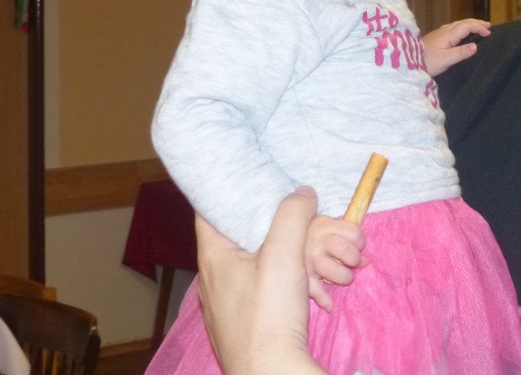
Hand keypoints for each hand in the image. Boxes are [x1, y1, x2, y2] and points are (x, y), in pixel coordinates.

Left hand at [196, 187, 325, 374]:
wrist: (271, 372)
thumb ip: (293, 215)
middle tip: (288, 205)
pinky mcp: (242, 321)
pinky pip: (258, 286)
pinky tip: (300, 278)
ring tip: (300, 239)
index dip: (227, 190)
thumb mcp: (285, 254)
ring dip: (275, 249)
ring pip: (250, 262)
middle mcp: (213, 278)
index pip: (208, 210)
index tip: (252, 175)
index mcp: (213, 256)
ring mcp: (226, 303)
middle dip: (262, 219)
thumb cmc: (268, 313)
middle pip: (234, 235)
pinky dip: (278, 275)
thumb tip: (303, 192)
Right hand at [305, 214, 365, 310]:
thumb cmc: (309, 235)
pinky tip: (330, 304)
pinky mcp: (301, 276)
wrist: (277, 243)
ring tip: (344, 277)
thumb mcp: (326, 228)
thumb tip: (367, 261)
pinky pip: (316, 291)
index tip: (357, 245)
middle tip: (351, 262)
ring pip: (334, 271)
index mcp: (324, 225)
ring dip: (344, 277)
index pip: (353, 232)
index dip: (359, 241)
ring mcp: (308, 259)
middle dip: (354, 259)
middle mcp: (316, 241)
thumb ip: (345, 238)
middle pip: (346, 250)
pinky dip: (325, 300)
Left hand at [422, 18, 490, 75]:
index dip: (479, 28)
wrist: (408, 61)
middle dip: (476, 23)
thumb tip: (476, 46)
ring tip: (478, 27)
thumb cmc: (427, 62)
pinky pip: (453, 28)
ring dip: (469, 24)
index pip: (467, 26)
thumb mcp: (445, 60)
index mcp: (449, 34)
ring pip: (458, 24)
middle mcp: (444, 30)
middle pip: (463, 22)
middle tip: (488, 26)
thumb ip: (461, 53)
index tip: (489, 34)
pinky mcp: (436, 37)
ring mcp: (439, 33)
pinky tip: (461, 33)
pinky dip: (462, 28)